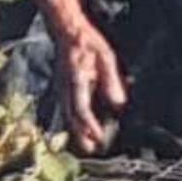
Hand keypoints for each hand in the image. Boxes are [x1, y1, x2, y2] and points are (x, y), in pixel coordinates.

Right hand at [57, 21, 127, 153]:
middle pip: (72, 116)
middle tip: (91, 150)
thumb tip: (119, 104)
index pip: (81, 108)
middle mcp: (66, 87)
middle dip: (81, 134)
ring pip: (67, 114)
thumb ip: (112, 81)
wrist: (67, 31)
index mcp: (76, 80)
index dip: (89, 125)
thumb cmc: (87, 42)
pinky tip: (79, 128)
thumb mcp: (105, 58)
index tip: (98, 137)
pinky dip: (73, 120)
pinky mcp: (62, 87)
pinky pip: (66, 108)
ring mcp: (61, 87)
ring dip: (76, 130)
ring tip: (86, 145)